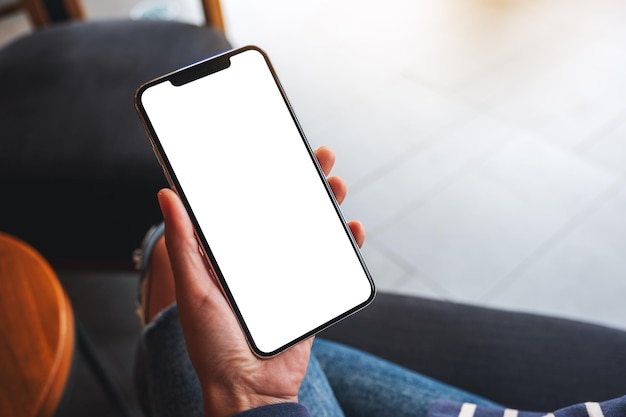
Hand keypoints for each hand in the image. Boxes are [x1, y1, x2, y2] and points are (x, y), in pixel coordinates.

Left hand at [157, 146, 363, 416]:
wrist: (251, 390)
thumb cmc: (213, 346)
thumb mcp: (194, 289)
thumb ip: (184, 244)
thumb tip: (167, 195)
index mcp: (228, 256)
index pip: (244, 207)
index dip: (257, 177)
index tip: (268, 150)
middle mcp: (257, 261)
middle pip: (282, 212)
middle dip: (300, 182)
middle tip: (314, 156)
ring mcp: (285, 275)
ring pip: (309, 231)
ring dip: (324, 206)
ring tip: (334, 184)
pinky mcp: (308, 292)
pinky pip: (330, 263)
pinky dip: (344, 244)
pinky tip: (350, 228)